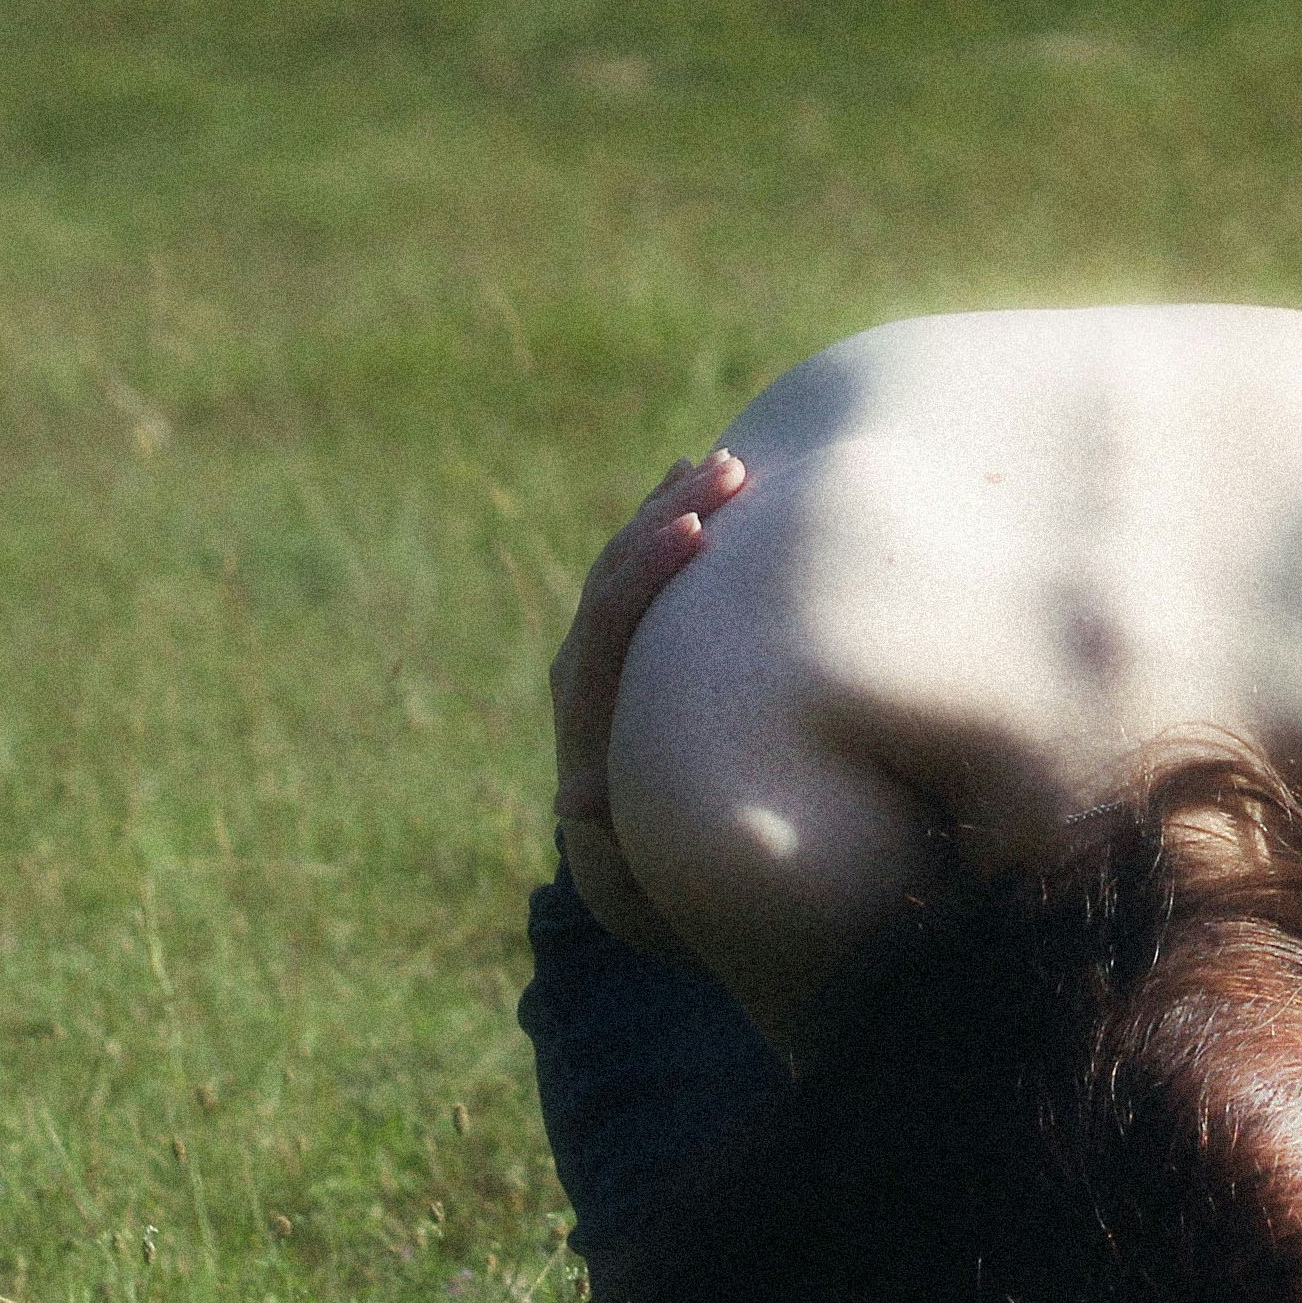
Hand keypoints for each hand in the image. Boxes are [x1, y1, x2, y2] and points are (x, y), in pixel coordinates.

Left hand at [551, 449, 745, 826]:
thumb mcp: (628, 832)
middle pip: (619, 563)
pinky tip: (695, 474)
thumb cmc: (641, 839)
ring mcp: (599, 637)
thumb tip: (569, 806)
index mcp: (584, 691)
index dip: (652, 568)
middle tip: (732, 469)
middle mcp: (583, 654)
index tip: (700, 529)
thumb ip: (607, 810)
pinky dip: (665, 515)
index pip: (612, 612)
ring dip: (674, 503)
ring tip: (728, 463)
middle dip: (673, 512)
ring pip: (628, 550)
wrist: (619, 837)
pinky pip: (639, 558)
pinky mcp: (621, 628)